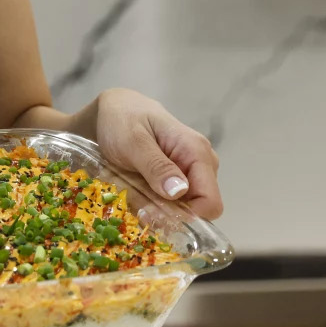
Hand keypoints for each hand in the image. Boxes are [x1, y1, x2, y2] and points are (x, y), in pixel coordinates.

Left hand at [91, 89, 223, 218]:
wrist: (114, 109)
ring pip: (184, 210)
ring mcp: (190, 173)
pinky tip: (137, 198)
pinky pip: (173, 204)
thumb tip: (179, 192)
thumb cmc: (123, 119)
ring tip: (135, 201)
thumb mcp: (134, 141)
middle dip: (170, 216)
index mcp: (196, 151)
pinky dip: (156, 206)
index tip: (155, 216)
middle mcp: (201, 165)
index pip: (210, 201)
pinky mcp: (177, 179)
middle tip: (140, 211)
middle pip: (198, 210)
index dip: (187, 217)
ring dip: (160, 213)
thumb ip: (156, 166)